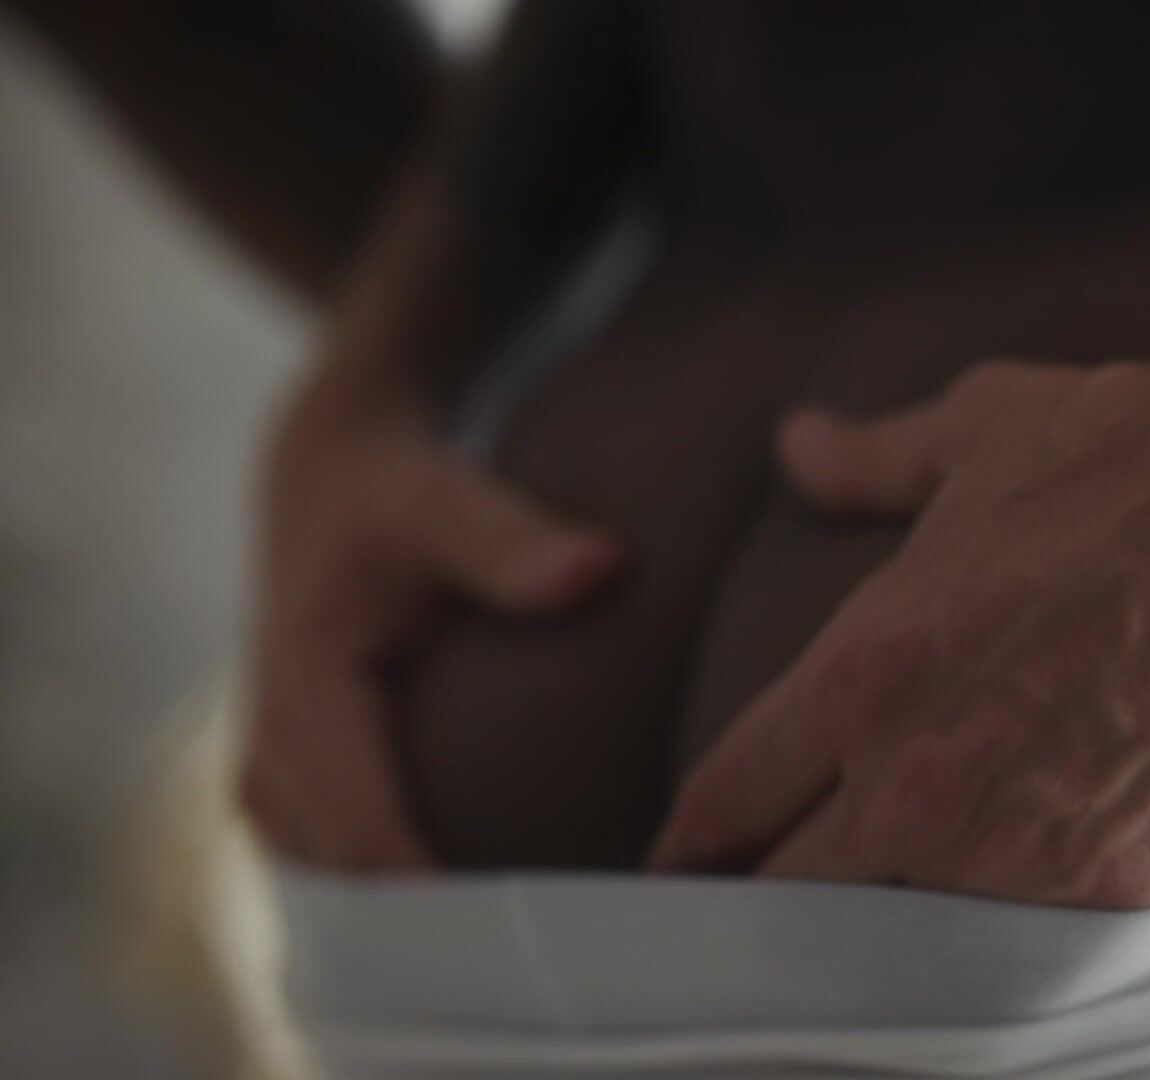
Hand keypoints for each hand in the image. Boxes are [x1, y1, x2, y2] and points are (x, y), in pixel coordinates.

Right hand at [241, 365, 618, 871]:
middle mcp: (272, 752)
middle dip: (452, 909)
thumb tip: (604, 570)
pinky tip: (490, 875)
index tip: (544, 914)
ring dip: (429, 900)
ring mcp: (274, 779)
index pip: (372, 834)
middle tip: (563, 924)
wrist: (327, 480)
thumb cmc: (391, 493)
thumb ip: (513, 540)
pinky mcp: (295, 787)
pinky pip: (348, 862)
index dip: (452, 886)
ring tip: (537, 907)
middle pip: (363, 876)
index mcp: (303, 694)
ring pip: (351, 881)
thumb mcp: (442, 498)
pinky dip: (407, 874)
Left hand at [648, 290, 1149, 906]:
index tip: (686, 867)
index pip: (730, 799)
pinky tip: (1019, 916)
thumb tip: (800, 441)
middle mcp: (925, 777)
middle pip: (796, 897)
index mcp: (867, 669)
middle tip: (777, 907)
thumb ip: (875, 462)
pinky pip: (1033, 950)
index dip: (694, 846)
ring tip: (900, 917)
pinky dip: (1013, 937)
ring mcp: (1025, 850)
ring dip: (897, 927)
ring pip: (908, 941)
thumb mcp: (987, 432)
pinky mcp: (1127, 890)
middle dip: (776, 905)